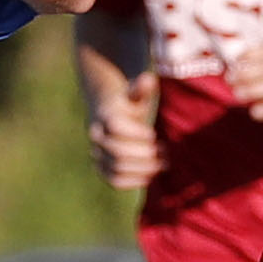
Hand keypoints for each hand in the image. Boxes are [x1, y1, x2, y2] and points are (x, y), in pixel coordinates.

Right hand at [89, 73, 162, 189]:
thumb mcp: (136, 95)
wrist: (109, 115)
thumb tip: (147, 80)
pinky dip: (133, 181)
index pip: (115, 127)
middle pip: (117, 152)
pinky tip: (151, 175)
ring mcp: (97, 153)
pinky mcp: (102, 168)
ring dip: (142, 169)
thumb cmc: (129, 104)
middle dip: (144, 155)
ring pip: (116, 168)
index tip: (153, 134)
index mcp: (105, 116)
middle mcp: (97, 136)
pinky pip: (114, 180)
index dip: (136, 133)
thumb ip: (141, 89)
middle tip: (165, 153)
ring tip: (162, 164)